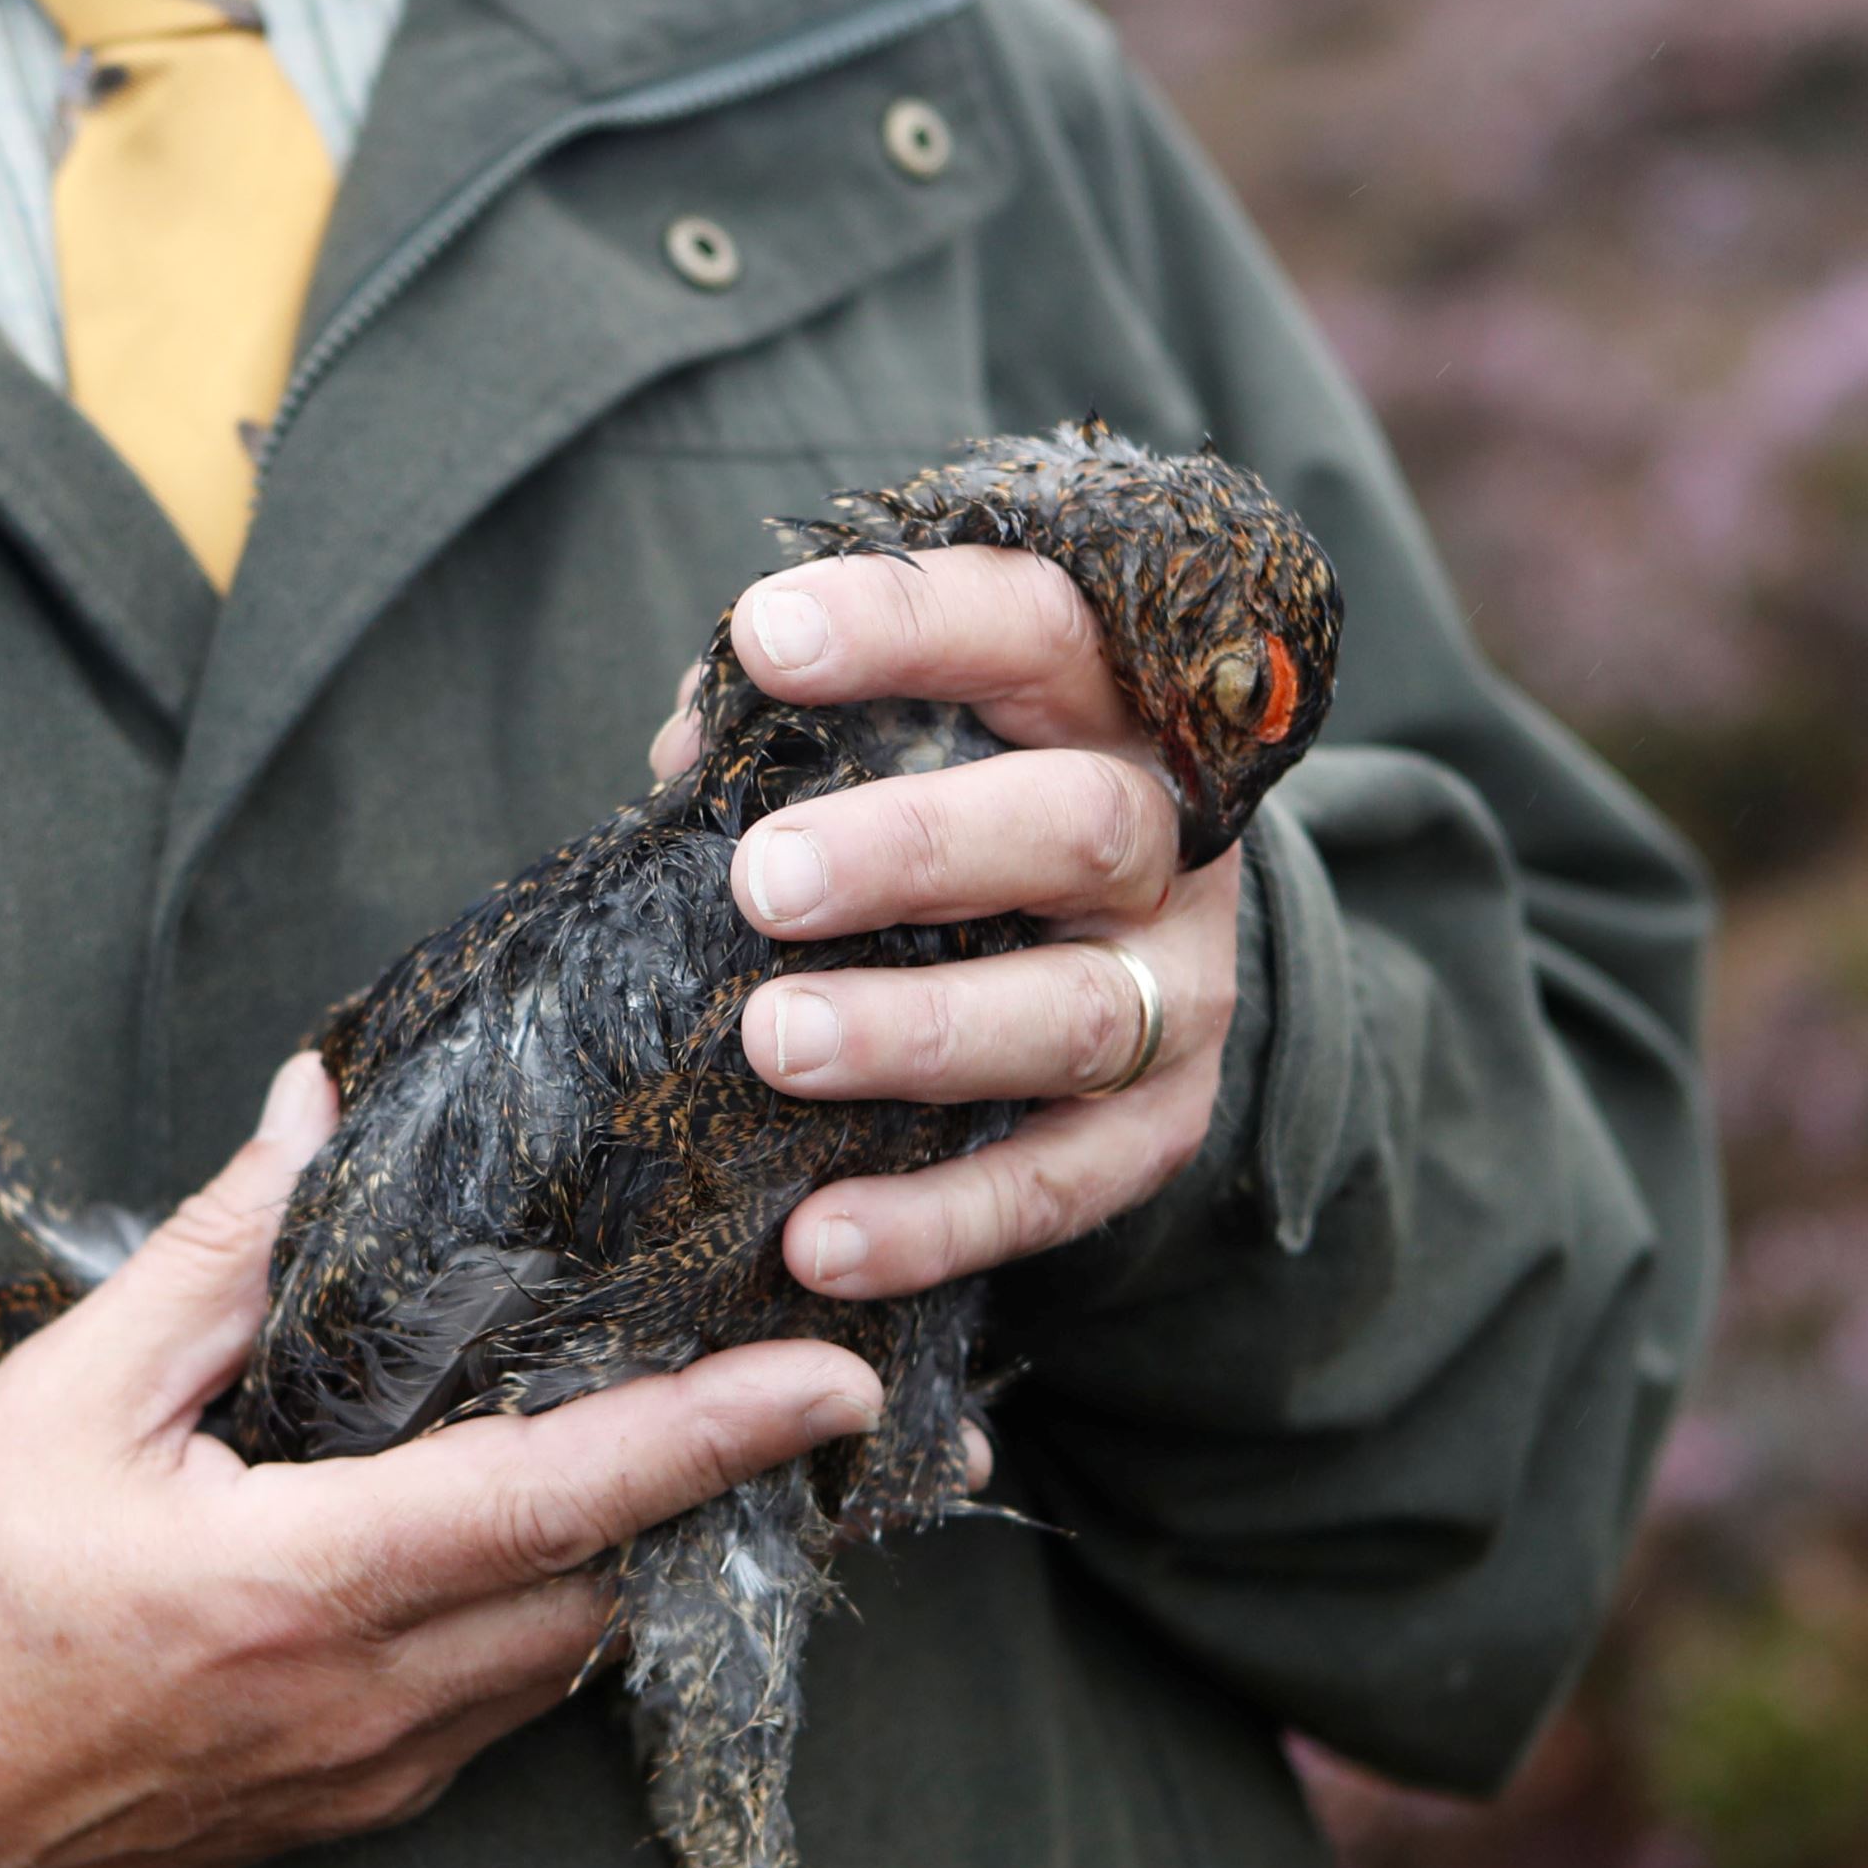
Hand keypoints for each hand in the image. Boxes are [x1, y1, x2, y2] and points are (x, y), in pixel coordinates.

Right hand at [0, 1054, 885, 1867]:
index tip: (835, 1380)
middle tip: (800, 1376)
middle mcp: (365, 1704)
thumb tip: (319, 1109)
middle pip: (607, 1589)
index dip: (711, 1436)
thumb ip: (218, 1256)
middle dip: (716, 1492)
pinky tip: (547, 1527)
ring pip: (566, 1658)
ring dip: (636, 1552)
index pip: (557, 1502)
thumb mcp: (67, 1396)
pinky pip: (498, 1705)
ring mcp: (366, 1775)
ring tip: (705, 1434)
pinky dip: (548, 1610)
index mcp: (299, 1591)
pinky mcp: (348, 1810)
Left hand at [645, 547, 1242, 1302]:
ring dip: (919, 1034)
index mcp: (1102, 704)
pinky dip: (936, 1222)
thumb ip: (802, 728)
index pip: (1029, 626)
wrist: (1122, 941)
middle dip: (913, 851)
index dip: (904, 626)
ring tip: (777, 1043)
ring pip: (1076, 1015)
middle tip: (767, 881)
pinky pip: (1056, 1186)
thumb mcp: (908, 734)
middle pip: (1075, 825)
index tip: (768, 640)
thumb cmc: (961, 802)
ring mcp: (1178, 990)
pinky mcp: (1159, 1129)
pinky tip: (818, 1241)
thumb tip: (689, 749)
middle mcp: (1167, 842)